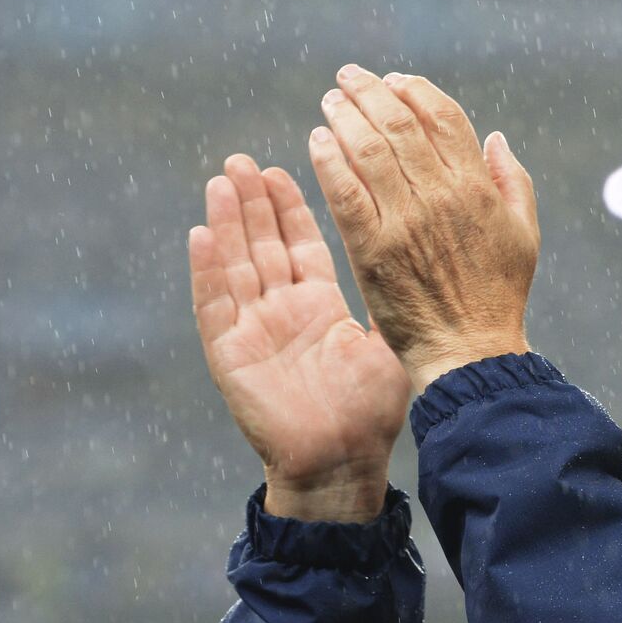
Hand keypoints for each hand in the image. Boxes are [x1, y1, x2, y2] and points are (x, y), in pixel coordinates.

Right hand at [189, 154, 411, 519]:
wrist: (343, 463)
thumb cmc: (371, 413)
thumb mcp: (387, 344)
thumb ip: (391, 301)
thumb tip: (420, 261)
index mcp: (319, 308)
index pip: (301, 246)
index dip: (290, 209)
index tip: (284, 168)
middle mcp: (284, 313)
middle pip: (263, 246)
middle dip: (253, 203)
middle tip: (244, 160)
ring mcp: (254, 331)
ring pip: (236, 265)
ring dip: (227, 223)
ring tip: (223, 179)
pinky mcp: (231, 355)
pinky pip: (215, 306)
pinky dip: (207, 271)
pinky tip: (201, 234)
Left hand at [308, 64, 538, 391]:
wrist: (469, 350)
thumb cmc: (498, 296)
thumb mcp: (524, 234)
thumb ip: (513, 181)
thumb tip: (496, 138)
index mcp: (477, 188)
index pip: (441, 117)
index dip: (415, 90)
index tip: (395, 82)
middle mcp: (440, 197)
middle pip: (398, 123)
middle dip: (370, 92)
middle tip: (349, 79)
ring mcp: (403, 222)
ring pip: (367, 149)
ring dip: (344, 116)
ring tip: (331, 102)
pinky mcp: (371, 249)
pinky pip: (344, 191)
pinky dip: (329, 160)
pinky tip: (318, 141)